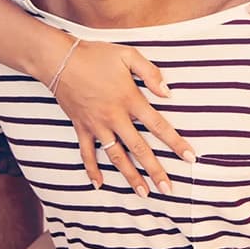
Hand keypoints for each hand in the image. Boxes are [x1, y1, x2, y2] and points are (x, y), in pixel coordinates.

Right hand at [47, 39, 196, 196]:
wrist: (59, 60)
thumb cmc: (97, 55)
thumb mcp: (128, 56)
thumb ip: (150, 73)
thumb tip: (168, 93)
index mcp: (130, 100)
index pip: (158, 125)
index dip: (175, 142)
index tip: (190, 157)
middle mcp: (115, 117)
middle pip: (139, 148)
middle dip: (155, 170)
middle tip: (167, 189)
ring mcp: (97, 125)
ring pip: (116, 156)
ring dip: (129, 176)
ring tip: (143, 193)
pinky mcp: (81, 127)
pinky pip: (87, 153)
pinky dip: (91, 169)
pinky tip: (98, 184)